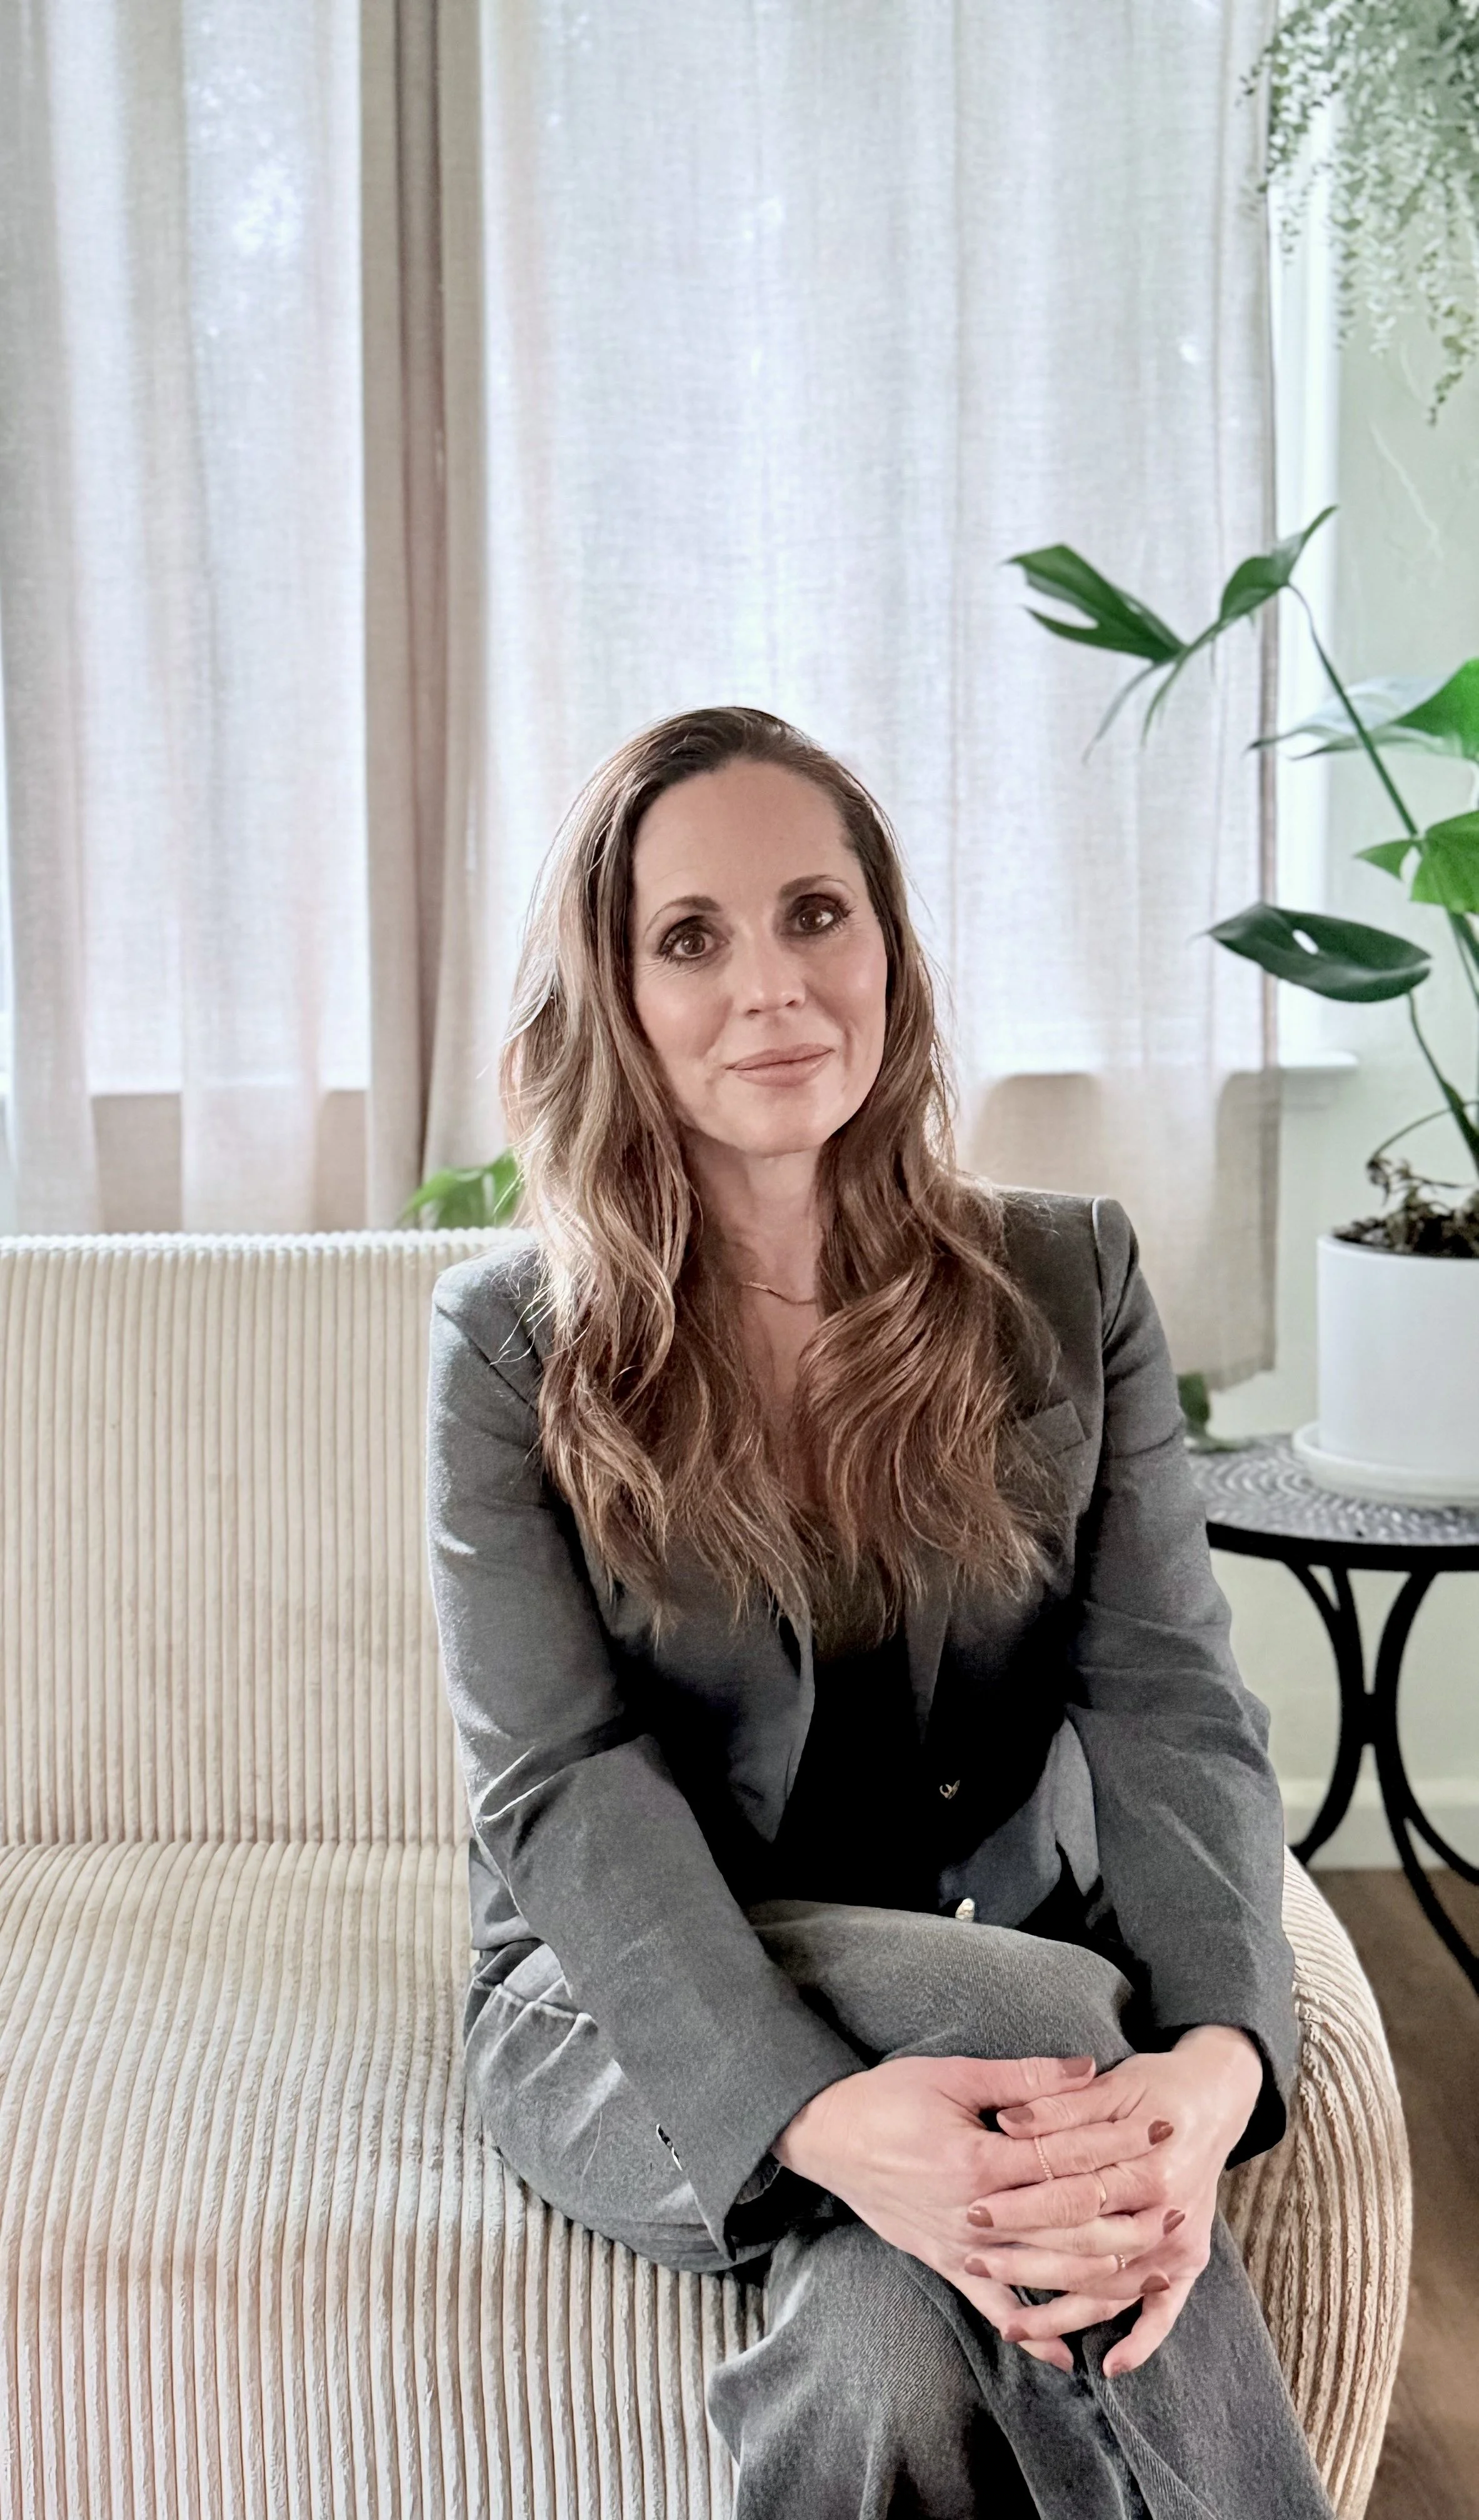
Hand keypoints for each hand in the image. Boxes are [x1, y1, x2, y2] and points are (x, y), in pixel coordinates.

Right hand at [773, 2051, 1178, 2374]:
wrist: (827, 2138)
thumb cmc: (888, 2098)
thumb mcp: (952, 2074)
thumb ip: (1023, 2078)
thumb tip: (1088, 2068)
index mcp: (979, 2160)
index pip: (1066, 2159)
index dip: (1117, 2143)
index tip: (1160, 2130)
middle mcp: (975, 2214)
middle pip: (1067, 2223)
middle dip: (1126, 2215)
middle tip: (1177, 2207)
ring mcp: (961, 2247)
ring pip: (1043, 2272)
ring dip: (1101, 2274)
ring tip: (1150, 2269)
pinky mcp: (947, 2265)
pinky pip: (995, 2309)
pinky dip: (1034, 2336)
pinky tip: (1071, 2357)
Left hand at [959, 2025, 1265, 2375]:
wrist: (1214, 2099)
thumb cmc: (1153, 2086)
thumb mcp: (1110, 2084)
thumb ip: (1060, 2105)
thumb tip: (1006, 2120)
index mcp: (1149, 2162)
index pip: (1074, 2193)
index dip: (1021, 2203)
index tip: (975, 2211)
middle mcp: (1168, 2211)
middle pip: (1088, 2248)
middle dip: (1027, 2260)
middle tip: (973, 2263)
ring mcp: (1181, 2244)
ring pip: (1113, 2288)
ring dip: (1063, 2313)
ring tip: (1011, 2328)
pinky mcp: (1188, 2262)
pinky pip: (1166, 2313)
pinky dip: (1142, 2341)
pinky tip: (1110, 2367)